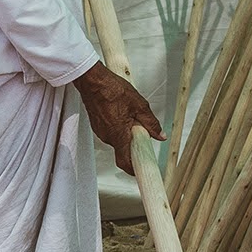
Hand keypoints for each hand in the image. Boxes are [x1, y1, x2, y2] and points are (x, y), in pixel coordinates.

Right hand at [72, 62, 162, 176]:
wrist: (92, 81)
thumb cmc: (113, 90)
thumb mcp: (139, 105)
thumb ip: (151, 123)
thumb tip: (160, 135)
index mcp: (119, 135)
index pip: (125, 162)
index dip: (134, 169)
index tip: (142, 171)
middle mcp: (107, 137)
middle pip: (123, 149)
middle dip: (134, 143)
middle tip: (143, 131)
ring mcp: (100, 131)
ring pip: (117, 138)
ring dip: (126, 133)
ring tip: (131, 115)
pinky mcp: (97, 125)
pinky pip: (111, 131)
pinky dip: (118, 127)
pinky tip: (121, 112)